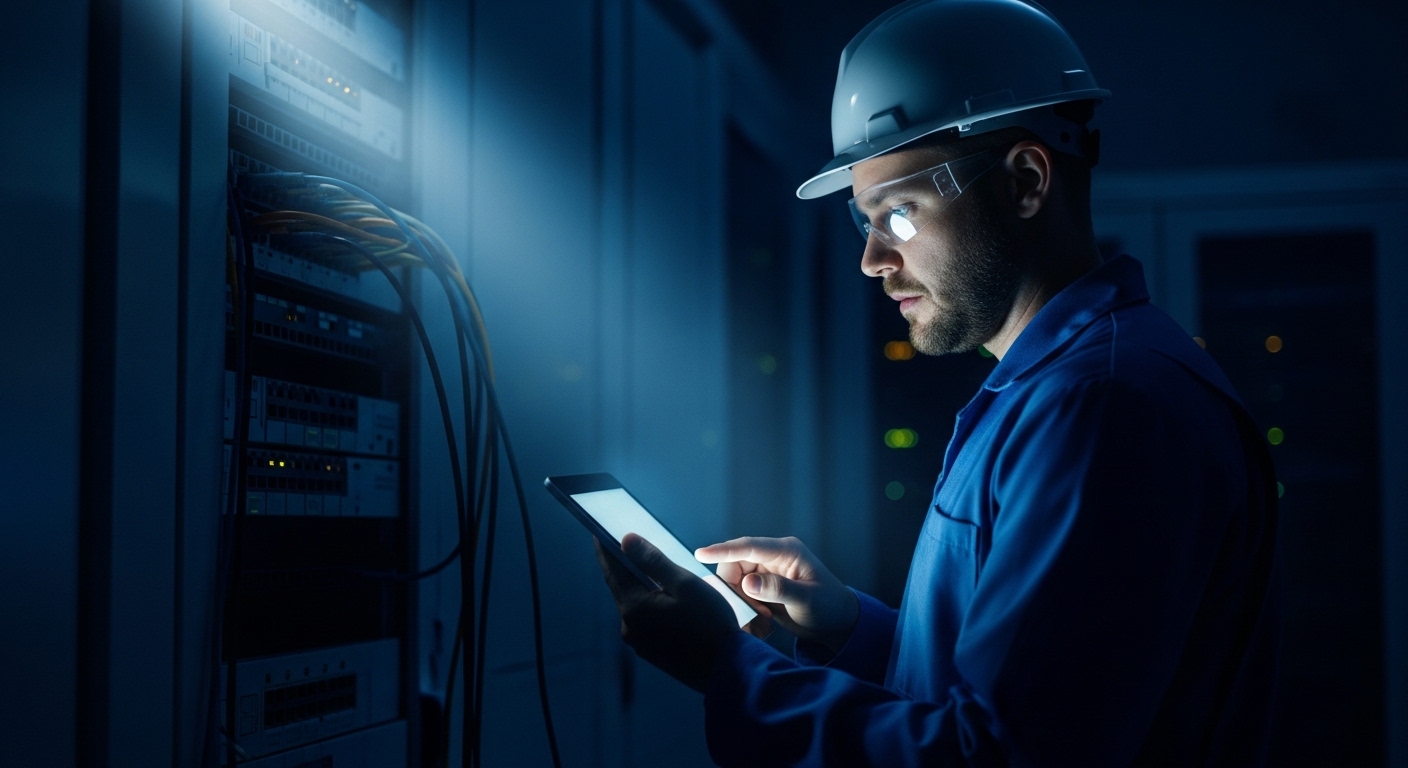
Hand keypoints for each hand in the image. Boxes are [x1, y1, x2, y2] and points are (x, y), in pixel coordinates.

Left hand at [595, 534, 738, 692]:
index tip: (598, 531)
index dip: (605, 549)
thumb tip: (626, 540)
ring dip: (643, 587)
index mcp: (634, 608)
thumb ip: (653, 561)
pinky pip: (647, 621)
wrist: (729, 670)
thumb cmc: (710, 624)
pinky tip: (668, 598)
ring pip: (637, 605)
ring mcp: (640, 643)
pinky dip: (652, 605)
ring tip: (653, 569)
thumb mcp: (684, 584)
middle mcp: (630, 627)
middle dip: (627, 567)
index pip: (612, 571)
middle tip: (629, 544)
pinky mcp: (652, 653)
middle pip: (623, 588)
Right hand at [695, 536, 858, 655]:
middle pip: (736, 563)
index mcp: (786, 551)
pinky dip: (745, 605)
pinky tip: (762, 618)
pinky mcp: (763, 585)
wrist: (837, 621)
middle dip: (735, 587)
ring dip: (741, 599)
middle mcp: (774, 557)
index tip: (700, 554)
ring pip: (736, 579)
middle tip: (752, 609)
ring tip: (762, 615)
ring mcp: (768, 571)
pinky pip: (742, 591)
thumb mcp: (807, 600)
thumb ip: (778, 589)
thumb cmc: (829, 607)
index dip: (723, 550)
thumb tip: (748, 582)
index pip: (748, 546)